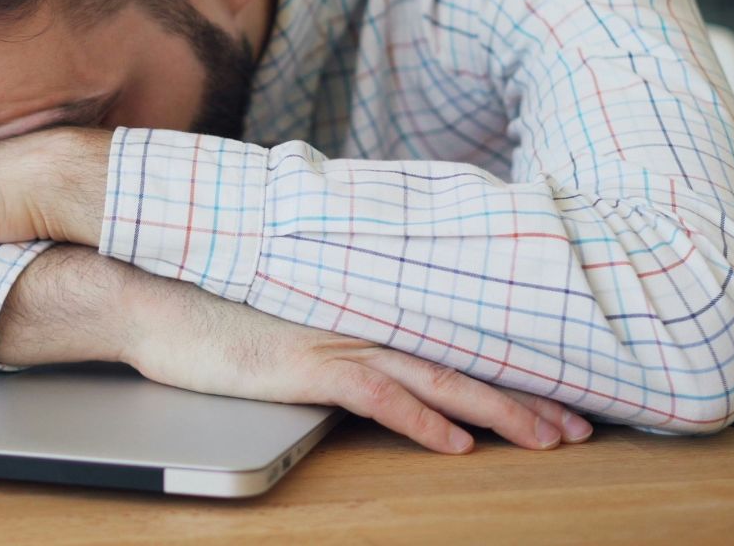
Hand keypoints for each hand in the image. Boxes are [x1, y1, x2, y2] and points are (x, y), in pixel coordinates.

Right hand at [0, 247, 591, 455]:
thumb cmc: (207, 303)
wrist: (150, 291)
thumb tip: (363, 343)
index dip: (508, 369)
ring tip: (551, 437)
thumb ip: (328, 320)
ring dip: (499, 411)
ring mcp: (334, 339)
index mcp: (358, 307)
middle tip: (583, 426)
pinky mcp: (304, 364)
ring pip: (437, 377)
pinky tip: (456, 444)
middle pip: (461, 361)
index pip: (448, 342)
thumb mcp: (282, 311)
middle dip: (528, 397)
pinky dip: (421, 419)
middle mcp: (359, 320)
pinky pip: (377, 395)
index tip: (558, 393)